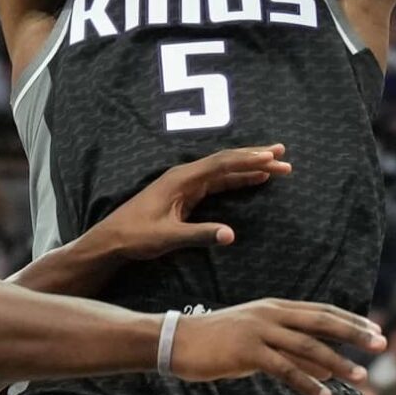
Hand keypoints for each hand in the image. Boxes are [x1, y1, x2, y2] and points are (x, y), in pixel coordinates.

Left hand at [86, 146, 291, 259]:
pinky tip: (254, 179)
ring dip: (250, 167)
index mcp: (181, 179)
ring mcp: (187, 183)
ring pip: (224, 170)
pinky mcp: (187, 193)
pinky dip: (238, 179)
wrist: (112, 239)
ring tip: (277, 165)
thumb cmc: (135, 236)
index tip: (271, 157)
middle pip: (226, 161)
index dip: (247, 160)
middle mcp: (186, 175)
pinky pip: (219, 181)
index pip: (220, 164)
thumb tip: (231, 235)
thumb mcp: (168, 237)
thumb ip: (199, 234)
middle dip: (255, 157)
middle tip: (283, 155)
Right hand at [168, 300, 384, 394]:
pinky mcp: (247, 352)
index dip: (351, 321)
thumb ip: (291, 350)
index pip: (322, 311)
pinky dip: (307, 383)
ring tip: (361, 378)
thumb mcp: (259, 341)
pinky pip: (284, 369)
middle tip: (382, 344)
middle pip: (322, 322)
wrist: (178, 341)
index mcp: (275, 308)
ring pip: (308, 347)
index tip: (376, 331)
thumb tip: (327, 368)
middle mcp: (272, 314)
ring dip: (337, 363)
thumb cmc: (219, 342)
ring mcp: (260, 331)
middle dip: (354, 333)